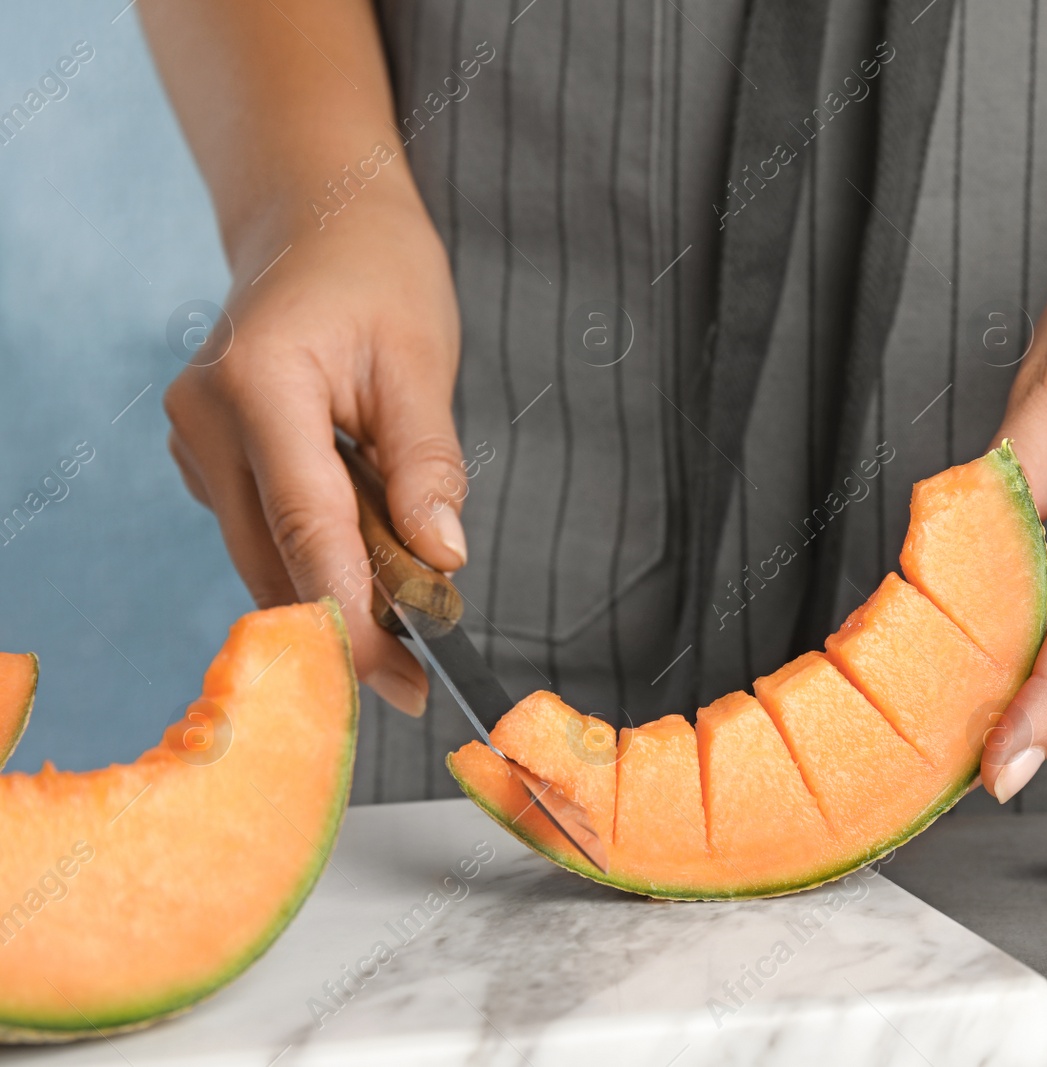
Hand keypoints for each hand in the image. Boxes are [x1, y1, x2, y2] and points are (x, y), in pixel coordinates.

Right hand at [165, 193, 461, 714]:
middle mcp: (205, 420)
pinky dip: (314, 563)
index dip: (351, 612)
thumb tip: (443, 563)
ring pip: (263, 558)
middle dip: (347, 628)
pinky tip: (368, 575)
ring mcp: (193, 441)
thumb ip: (428, 466)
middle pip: (274, 559)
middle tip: (417, 685)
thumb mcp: (421, 363)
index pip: (306, 525)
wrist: (318, 224)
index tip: (397, 677)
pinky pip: (261, 533)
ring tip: (408, 640)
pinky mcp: (206, 458)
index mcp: (260, 385)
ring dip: (332, 600)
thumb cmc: (377, 276)